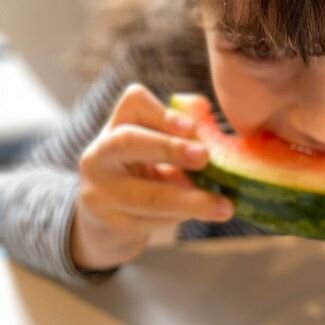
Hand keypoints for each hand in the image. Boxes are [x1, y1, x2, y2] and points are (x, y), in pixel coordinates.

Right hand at [71, 83, 233, 270]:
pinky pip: (150, 221)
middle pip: (129, 141)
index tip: (192, 127)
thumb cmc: (148, 169)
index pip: (134, 102)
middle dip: (170, 148)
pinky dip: (179, 218)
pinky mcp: (108, 221)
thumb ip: (184, 135)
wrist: (110, 216)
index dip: (163, 113)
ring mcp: (99, 189)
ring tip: (224, 207)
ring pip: (146, 194)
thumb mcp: (160, 148)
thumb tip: (210, 123)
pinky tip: (200, 215)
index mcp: (118, 124)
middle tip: (205, 158)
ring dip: (190, 202)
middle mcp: (101, 152)